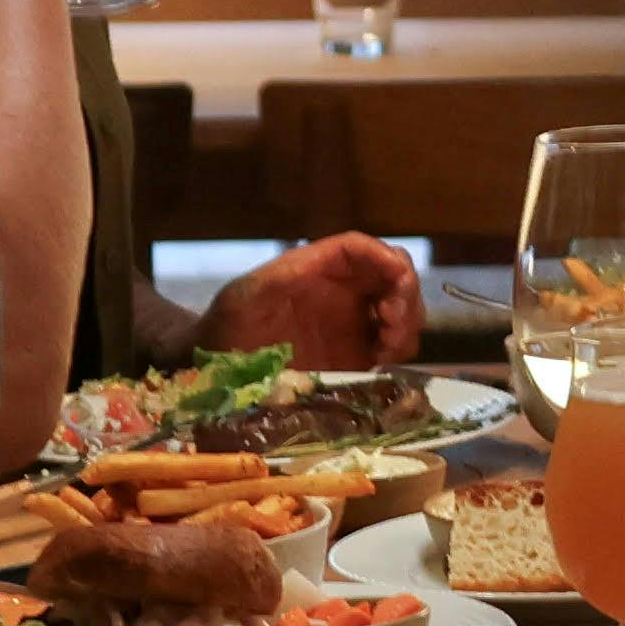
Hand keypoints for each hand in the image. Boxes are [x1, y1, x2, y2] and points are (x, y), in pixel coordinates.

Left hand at [207, 231, 422, 363]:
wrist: (217, 376)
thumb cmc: (225, 330)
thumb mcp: (244, 299)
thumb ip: (279, 277)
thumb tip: (319, 261)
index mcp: (317, 270)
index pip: (364, 250)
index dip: (388, 260)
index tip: (397, 284)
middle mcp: (341, 291)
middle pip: (394, 275)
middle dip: (405, 296)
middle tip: (392, 326)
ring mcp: (351, 324)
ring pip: (402, 309)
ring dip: (407, 324)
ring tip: (387, 349)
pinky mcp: (356, 357)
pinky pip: (394, 345)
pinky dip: (400, 350)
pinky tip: (382, 363)